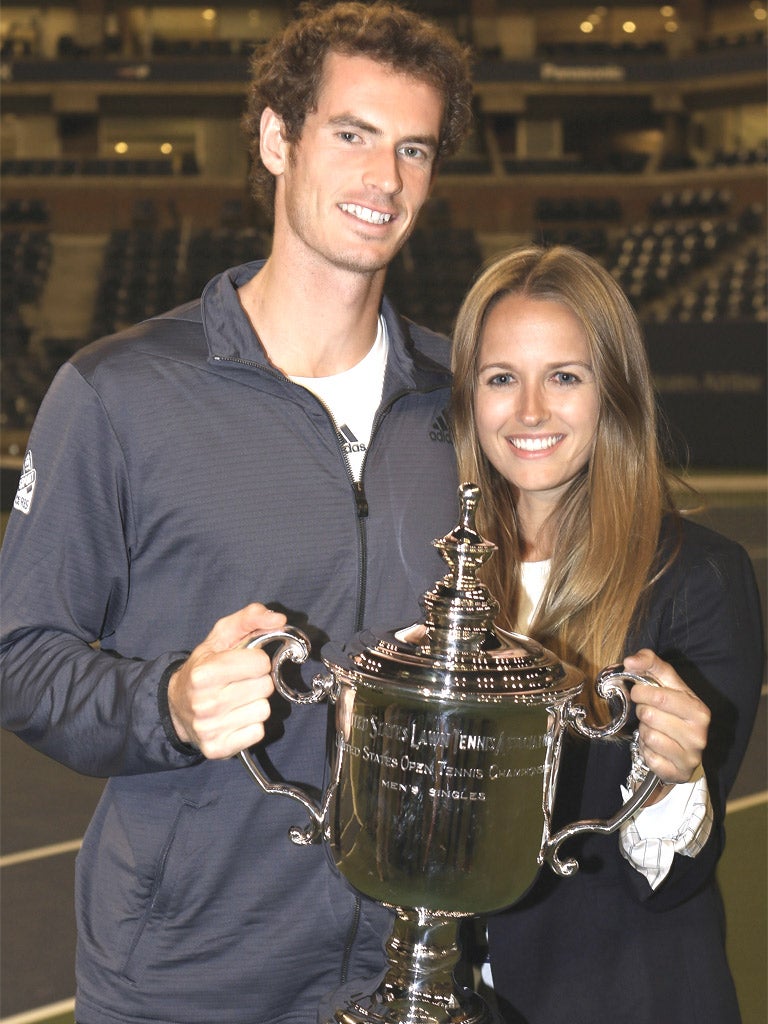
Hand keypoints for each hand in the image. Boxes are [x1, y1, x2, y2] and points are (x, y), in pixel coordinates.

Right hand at [168, 603, 287, 758]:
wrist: (176, 706)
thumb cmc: (203, 668)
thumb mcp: (220, 637)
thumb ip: (249, 619)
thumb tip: (279, 618)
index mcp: (203, 673)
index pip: (260, 662)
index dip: (256, 660)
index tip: (243, 663)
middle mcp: (205, 703)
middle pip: (265, 686)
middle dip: (258, 680)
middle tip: (239, 681)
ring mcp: (210, 729)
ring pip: (264, 710)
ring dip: (255, 702)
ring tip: (236, 699)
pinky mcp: (218, 749)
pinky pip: (258, 732)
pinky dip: (251, 724)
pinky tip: (235, 717)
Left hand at [624, 648, 710, 791]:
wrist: (686, 749)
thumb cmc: (674, 711)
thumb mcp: (667, 683)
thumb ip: (650, 663)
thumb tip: (630, 661)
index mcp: (698, 709)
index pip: (659, 696)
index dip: (641, 692)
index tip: (638, 692)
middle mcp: (699, 734)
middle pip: (650, 715)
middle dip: (642, 711)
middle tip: (648, 712)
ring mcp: (690, 755)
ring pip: (648, 736)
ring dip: (644, 731)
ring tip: (654, 729)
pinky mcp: (677, 772)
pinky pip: (648, 757)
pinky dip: (645, 750)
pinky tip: (655, 746)